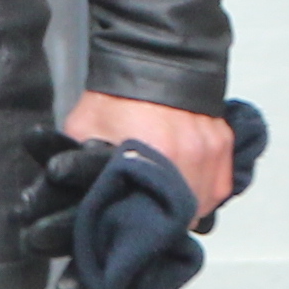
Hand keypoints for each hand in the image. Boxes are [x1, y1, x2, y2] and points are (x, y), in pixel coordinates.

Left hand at [67, 91, 237, 226]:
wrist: (153, 58)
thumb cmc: (117, 95)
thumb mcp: (84, 130)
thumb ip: (79, 166)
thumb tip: (64, 194)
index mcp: (156, 158)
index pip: (154, 218)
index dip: (141, 228)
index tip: (130, 230)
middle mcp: (190, 158)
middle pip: (182, 215)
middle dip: (164, 222)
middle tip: (146, 219)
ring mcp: (211, 152)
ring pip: (204, 202)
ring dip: (185, 208)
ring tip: (165, 205)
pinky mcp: (224, 145)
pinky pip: (220, 184)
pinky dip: (204, 190)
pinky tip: (185, 187)